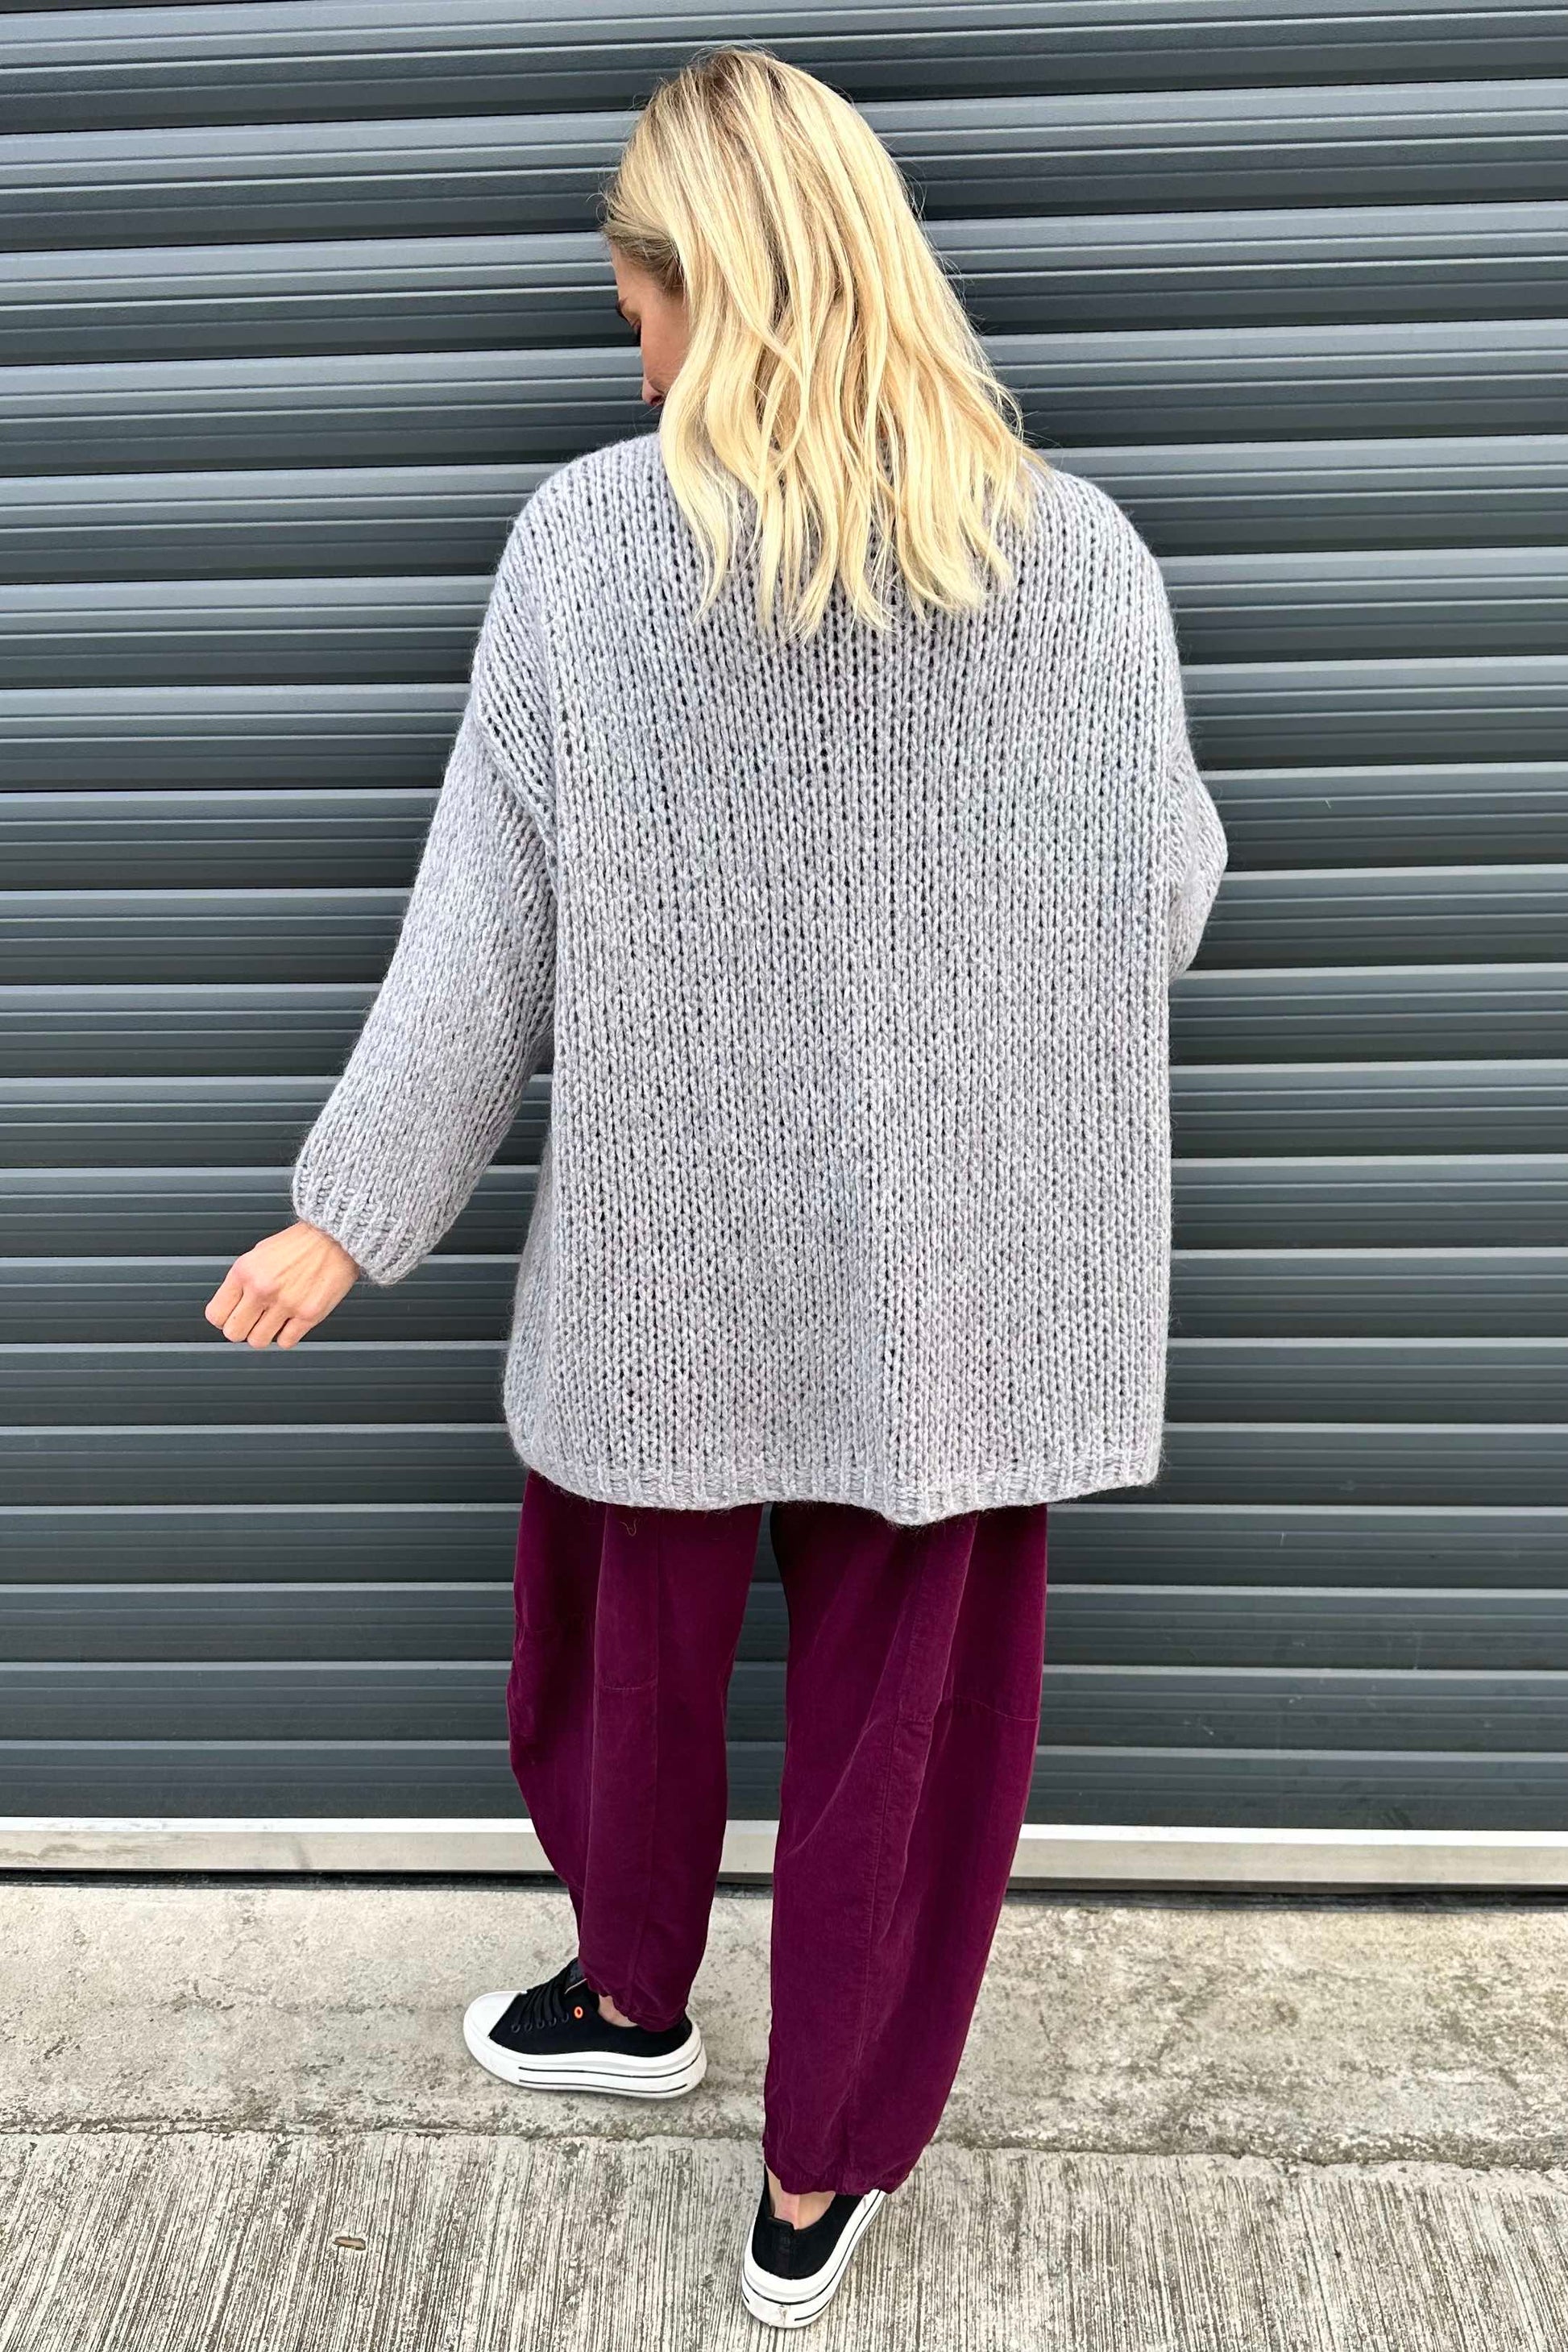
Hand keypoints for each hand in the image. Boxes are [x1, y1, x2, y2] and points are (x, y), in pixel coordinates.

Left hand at [204, 1220, 361, 1347]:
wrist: (335, 1238)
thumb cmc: (300, 1244)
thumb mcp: (258, 1254)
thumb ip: (242, 1281)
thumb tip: (231, 1305)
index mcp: (245, 1272)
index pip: (215, 1314)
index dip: (224, 1318)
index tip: (233, 1316)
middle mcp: (262, 1288)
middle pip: (234, 1333)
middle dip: (243, 1329)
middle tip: (254, 1320)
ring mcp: (285, 1303)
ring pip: (258, 1341)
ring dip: (265, 1334)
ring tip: (275, 1320)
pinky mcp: (308, 1315)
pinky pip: (285, 1342)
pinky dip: (287, 1335)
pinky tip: (292, 1320)